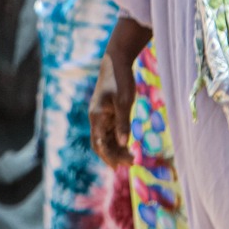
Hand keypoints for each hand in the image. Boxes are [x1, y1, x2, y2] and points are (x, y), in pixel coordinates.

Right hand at [88, 51, 134, 168]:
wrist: (116, 61)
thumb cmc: (120, 79)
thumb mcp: (124, 101)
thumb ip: (123, 123)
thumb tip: (122, 143)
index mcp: (97, 117)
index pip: (99, 143)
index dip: (108, 156)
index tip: (119, 167)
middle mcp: (96, 118)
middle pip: (101, 143)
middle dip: (113, 155)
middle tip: (131, 163)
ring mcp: (101, 115)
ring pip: (106, 138)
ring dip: (116, 149)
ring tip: (132, 158)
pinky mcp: (108, 112)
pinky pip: (111, 131)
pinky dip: (118, 140)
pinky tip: (128, 146)